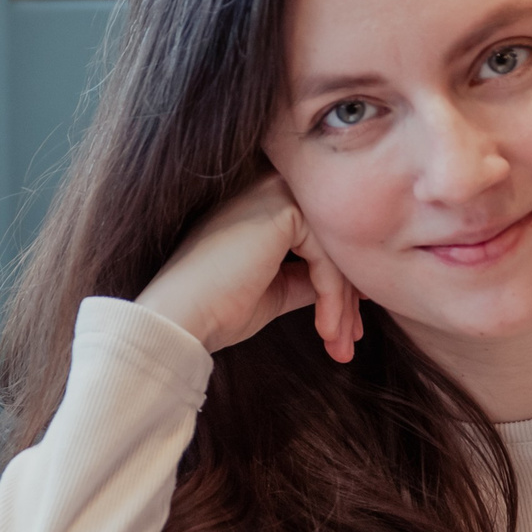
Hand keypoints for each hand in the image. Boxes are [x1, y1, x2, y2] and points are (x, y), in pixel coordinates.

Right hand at [135, 174, 364, 362]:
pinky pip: (326, 257)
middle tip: (348, 343)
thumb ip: (308, 277)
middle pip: (330, 242)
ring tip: (340, 346)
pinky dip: (332, 297)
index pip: (317, 240)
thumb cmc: (216, 308)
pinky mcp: (282, 208)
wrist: (180, 318)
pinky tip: (325, 329)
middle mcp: (269, 186)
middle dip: (346, 297)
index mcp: (262, 204)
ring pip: (334, 250)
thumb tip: (351, 285)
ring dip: (342, 304)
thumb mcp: (275, 290)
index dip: (337, 285)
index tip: (345, 327)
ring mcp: (274, 191)